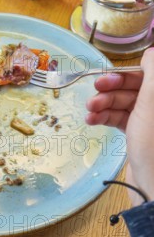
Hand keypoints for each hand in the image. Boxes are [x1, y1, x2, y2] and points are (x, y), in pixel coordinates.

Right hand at [86, 48, 153, 204]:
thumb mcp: (152, 101)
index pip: (149, 74)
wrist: (151, 186)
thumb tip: (150, 51)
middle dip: (112, 89)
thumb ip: (152, 71)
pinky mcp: (140, 134)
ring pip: (125, 103)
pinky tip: (92, 120)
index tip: (106, 78)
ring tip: (89, 111)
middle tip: (94, 93)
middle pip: (136, 87)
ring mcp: (150, 120)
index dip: (128, 74)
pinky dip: (105, 117)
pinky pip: (120, 118)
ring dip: (104, 104)